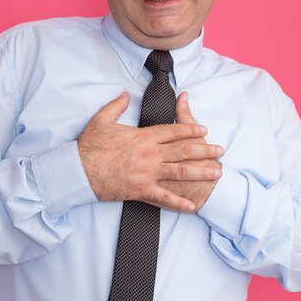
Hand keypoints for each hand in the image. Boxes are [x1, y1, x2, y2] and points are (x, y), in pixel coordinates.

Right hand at [77, 92, 223, 212]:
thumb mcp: (102, 119)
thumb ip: (116, 105)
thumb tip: (125, 94)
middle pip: (183, 151)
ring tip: (217, 173)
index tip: (204, 130)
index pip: (172, 131)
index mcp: (143, 136)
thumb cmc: (89, 146)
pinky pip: (164, 198)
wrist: (79, 171)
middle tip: (220, 151)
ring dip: (201, 172)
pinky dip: (179, 203)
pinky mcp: (141, 190)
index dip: (190, 130)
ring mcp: (147, 173)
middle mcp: (150, 154)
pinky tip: (192, 206)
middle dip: (204, 150)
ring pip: (180, 172)